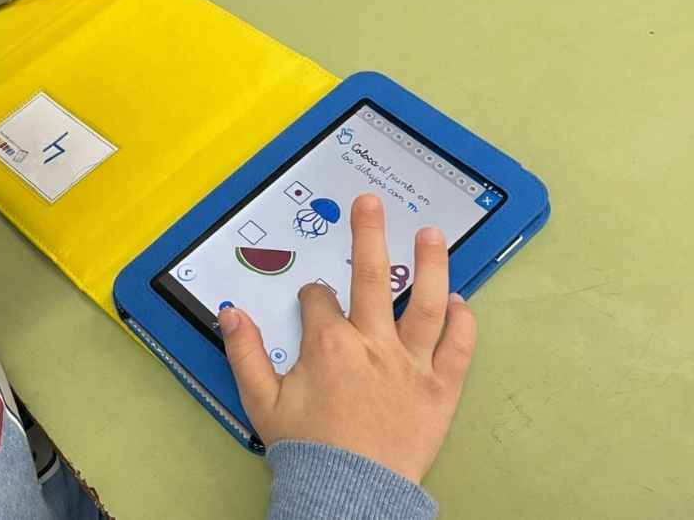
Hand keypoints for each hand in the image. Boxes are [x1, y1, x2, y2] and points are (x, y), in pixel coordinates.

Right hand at [219, 194, 477, 482]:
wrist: (350, 493)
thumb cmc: (307, 448)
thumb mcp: (262, 401)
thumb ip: (245, 353)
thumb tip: (231, 313)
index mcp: (329, 344)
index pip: (320, 301)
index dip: (314, 298)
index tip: (315, 304)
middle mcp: (372, 344)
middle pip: (372, 276)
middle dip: (370, 234)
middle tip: (372, 203)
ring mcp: (411, 363)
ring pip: (425, 301)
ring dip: (430, 263)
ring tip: (432, 234)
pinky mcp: (441, 388)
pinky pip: (458, 347)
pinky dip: (462, 322)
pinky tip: (461, 301)